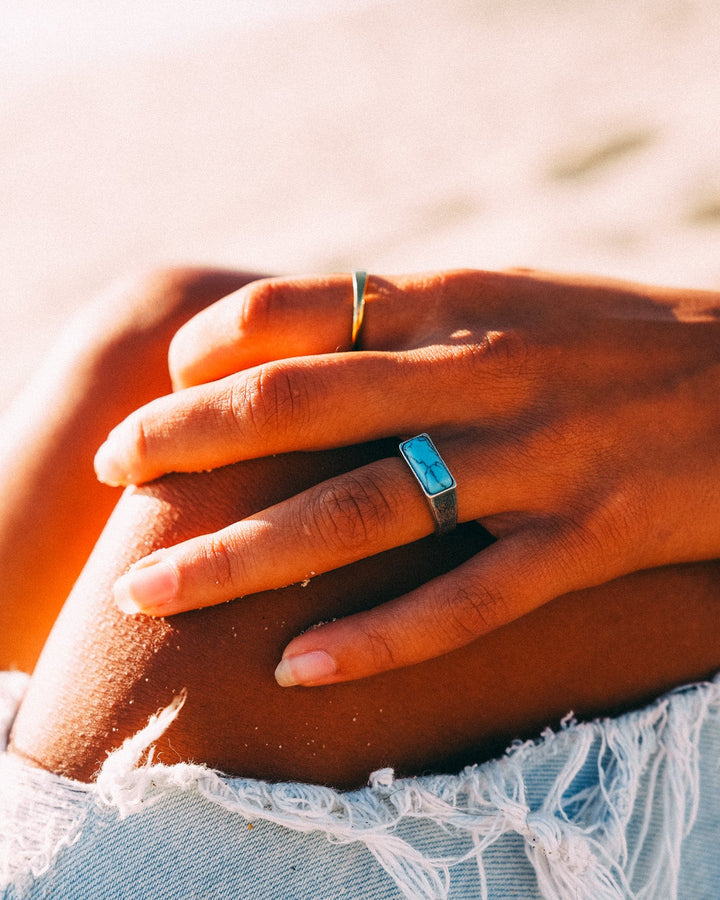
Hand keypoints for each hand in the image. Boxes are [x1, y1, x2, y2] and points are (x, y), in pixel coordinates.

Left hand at [94, 269, 719, 684]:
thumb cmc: (615, 340)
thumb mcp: (507, 298)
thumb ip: (410, 320)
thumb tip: (307, 337)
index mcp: (457, 306)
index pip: (301, 307)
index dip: (215, 344)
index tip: (167, 383)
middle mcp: (478, 376)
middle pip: (298, 406)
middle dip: (187, 441)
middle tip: (112, 472)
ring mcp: (530, 462)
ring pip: (360, 512)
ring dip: (241, 555)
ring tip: (150, 590)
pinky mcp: (581, 543)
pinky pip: (463, 601)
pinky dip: (376, 639)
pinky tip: (297, 669)